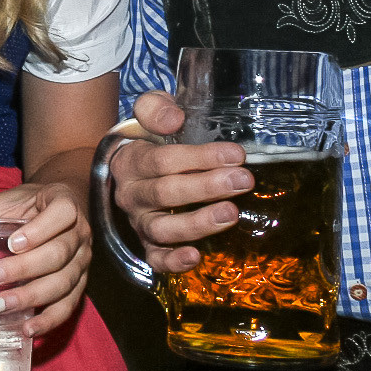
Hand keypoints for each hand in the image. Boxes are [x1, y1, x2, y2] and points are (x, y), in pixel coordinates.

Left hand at [0, 181, 89, 337]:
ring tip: (3, 306)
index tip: (12, 243)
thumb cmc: (28, 204)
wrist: (61, 206)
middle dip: (25, 269)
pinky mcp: (80, 284)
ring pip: (64, 282)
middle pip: (58, 254)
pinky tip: (29, 330)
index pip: (62, 214)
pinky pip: (69, 305)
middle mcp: (80, 234)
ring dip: (33, 297)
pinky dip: (50, 320)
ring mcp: (83, 261)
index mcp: (65, 204)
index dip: (40, 230)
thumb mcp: (3, 202)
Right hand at [110, 90, 250, 273]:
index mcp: (130, 161)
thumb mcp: (147, 114)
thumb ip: (156, 108)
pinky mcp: (148, 246)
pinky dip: (173, 261)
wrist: (126, 171)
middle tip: (244, 181)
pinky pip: (155, 259)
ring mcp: (138, 223)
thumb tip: (174, 119)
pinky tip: (196, 257)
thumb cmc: (148, 141)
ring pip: (161, 228)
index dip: (200, 157)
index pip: (162, 160)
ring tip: (231, 214)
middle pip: (165, 193)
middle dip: (207, 187)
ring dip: (197, 222)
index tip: (236, 154)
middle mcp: (130, 195)